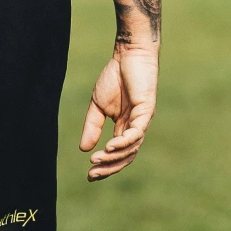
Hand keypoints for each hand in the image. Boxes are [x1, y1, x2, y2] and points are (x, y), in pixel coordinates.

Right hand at [79, 43, 157, 180]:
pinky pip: (136, 133)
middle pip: (126, 157)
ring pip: (132, 148)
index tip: (89, 175)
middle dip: (110, 167)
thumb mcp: (98, 106)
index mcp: (124, 128)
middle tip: (93, 174)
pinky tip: (110, 146)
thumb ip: (92, 126)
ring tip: (98, 160)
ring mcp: (142, 121)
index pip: (117, 154)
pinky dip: (124, 142)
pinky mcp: (146, 111)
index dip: (105, 166)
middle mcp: (135, 128)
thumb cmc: (115, 77)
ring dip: (114, 157)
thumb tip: (83, 149)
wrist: (128, 55)